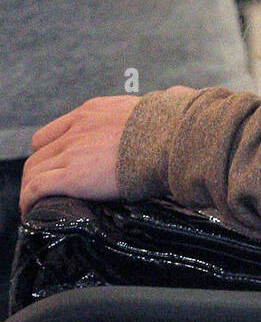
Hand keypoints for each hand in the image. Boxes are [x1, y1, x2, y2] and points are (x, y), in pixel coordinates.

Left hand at [18, 88, 194, 214]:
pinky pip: (36, 187)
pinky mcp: (72, 175)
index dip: (50, 152)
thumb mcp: (142, 114)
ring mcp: (72, 151)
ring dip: (32, 188)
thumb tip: (157, 120)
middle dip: (39, 172)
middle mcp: (77, 128)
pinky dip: (29, 199)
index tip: (55, 166)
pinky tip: (32, 210)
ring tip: (35, 205)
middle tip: (44, 190)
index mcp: (92, 112)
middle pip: (39, 153)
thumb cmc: (169, 129)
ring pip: (33, 170)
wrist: (171, 138)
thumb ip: (133, 121)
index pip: (53, 131)